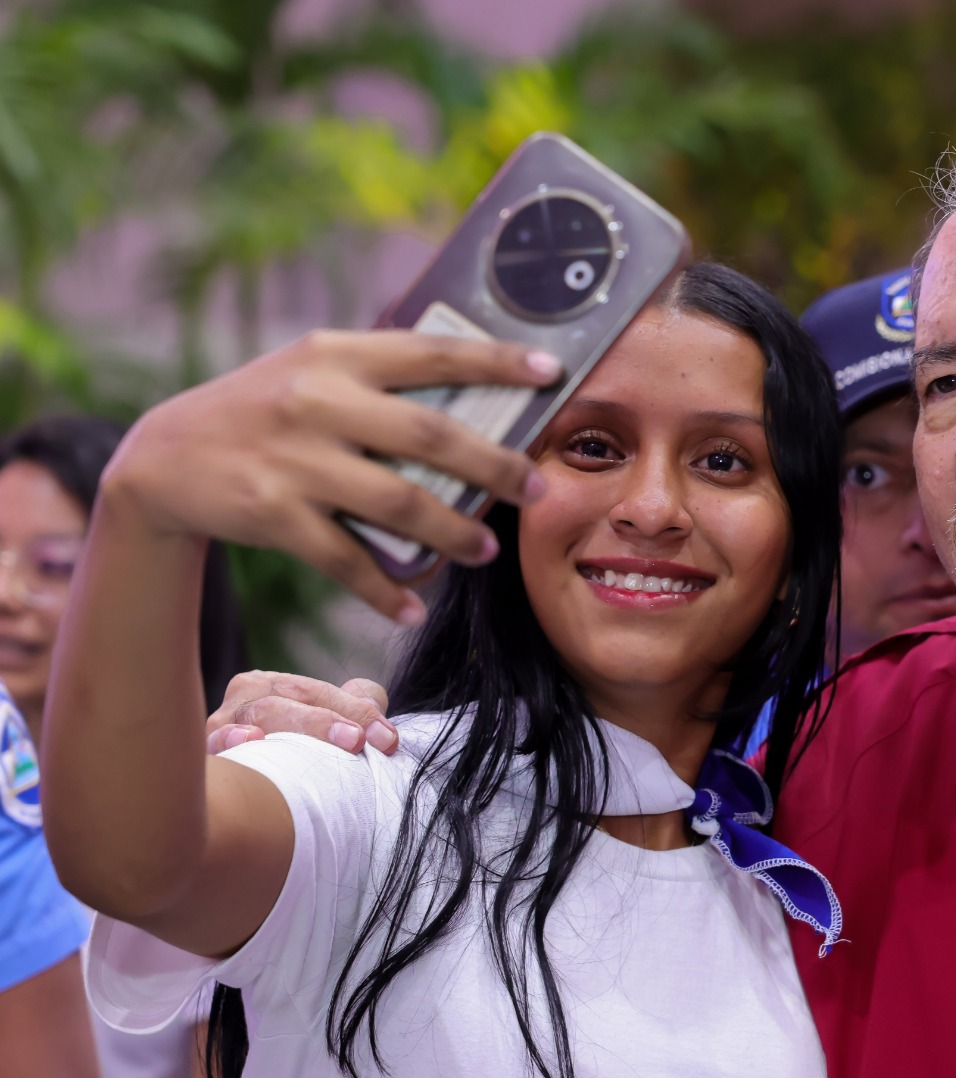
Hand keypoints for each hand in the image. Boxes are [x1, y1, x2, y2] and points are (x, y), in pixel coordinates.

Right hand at [101, 330, 562, 622]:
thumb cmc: (265, 411)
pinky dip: (385, 590)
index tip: (551, 373)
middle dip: (493, 466)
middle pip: (429, 435)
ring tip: (486, 551)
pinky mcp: (272, 514)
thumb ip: (381, 379)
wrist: (165, 455)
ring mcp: (295, 459)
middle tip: (536, 489)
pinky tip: (414, 608)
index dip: (496, 361)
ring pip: (398, 502)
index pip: (432, 352)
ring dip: (452, 532)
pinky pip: (346, 560)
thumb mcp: (312, 371)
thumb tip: (481, 396)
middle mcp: (317, 400)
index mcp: (336, 354)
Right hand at [206, 672, 394, 756]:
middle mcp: (241, 701)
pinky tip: (252, 738)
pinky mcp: (207, 760)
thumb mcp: (324, 723)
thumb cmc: (289, 757)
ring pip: (259, 717)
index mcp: (269, 686)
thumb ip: (354, 706)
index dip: (357, 711)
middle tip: (359, 741)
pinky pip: (215, 747)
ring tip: (324, 738)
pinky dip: (231, 739)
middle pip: (287, 700)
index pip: (318, 692)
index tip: (388, 740)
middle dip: (326, 721)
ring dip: (296, 726)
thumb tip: (376, 704)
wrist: (237, 803)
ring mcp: (218, 728)